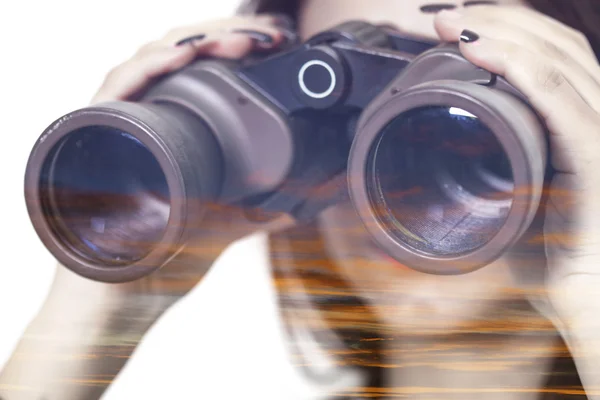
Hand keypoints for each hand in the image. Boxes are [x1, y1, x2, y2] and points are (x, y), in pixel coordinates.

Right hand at [0, 15, 291, 399]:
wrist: (121, 303)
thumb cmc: (161, 264)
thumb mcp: (221, 228)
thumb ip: (254, 215)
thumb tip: (298, 206)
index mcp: (170, 134)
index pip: (198, 71)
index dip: (234, 48)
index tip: (275, 44)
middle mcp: (141, 122)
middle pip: (176, 55)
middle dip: (225, 37)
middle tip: (268, 36)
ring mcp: (116, 125)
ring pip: (148, 60)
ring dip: (195, 40)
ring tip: (238, 42)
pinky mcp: (93, 136)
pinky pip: (115, 86)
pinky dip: (147, 65)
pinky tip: (181, 55)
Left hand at [435, 5, 599, 396]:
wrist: (590, 304)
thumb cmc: (558, 257)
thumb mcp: (519, 199)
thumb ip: (500, 169)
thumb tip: (457, 155)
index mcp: (581, 125)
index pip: (551, 58)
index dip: (507, 32)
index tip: (455, 26)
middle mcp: (598, 118)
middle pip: (554, 45)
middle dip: (497, 19)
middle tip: (444, 15)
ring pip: (555, 60)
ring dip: (499, 31)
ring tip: (451, 20)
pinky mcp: (595, 157)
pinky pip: (556, 99)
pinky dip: (516, 66)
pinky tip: (479, 48)